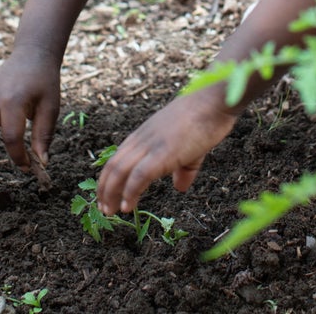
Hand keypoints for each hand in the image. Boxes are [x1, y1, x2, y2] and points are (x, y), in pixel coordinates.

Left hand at [95, 87, 236, 214]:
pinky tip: (127, 206)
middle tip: (103, 209)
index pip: (117, 158)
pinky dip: (130, 192)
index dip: (108, 179)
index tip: (106, 196)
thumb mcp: (189, 148)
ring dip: (111, 194)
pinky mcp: (162, 153)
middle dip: (104, 190)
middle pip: (113, 166)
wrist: (213, 103)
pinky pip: (139, 176)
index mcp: (144, 135)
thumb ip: (183, 169)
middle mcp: (142, 139)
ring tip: (109, 211)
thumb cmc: (204, 119)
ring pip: (120, 171)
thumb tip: (180, 187)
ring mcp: (150, 146)